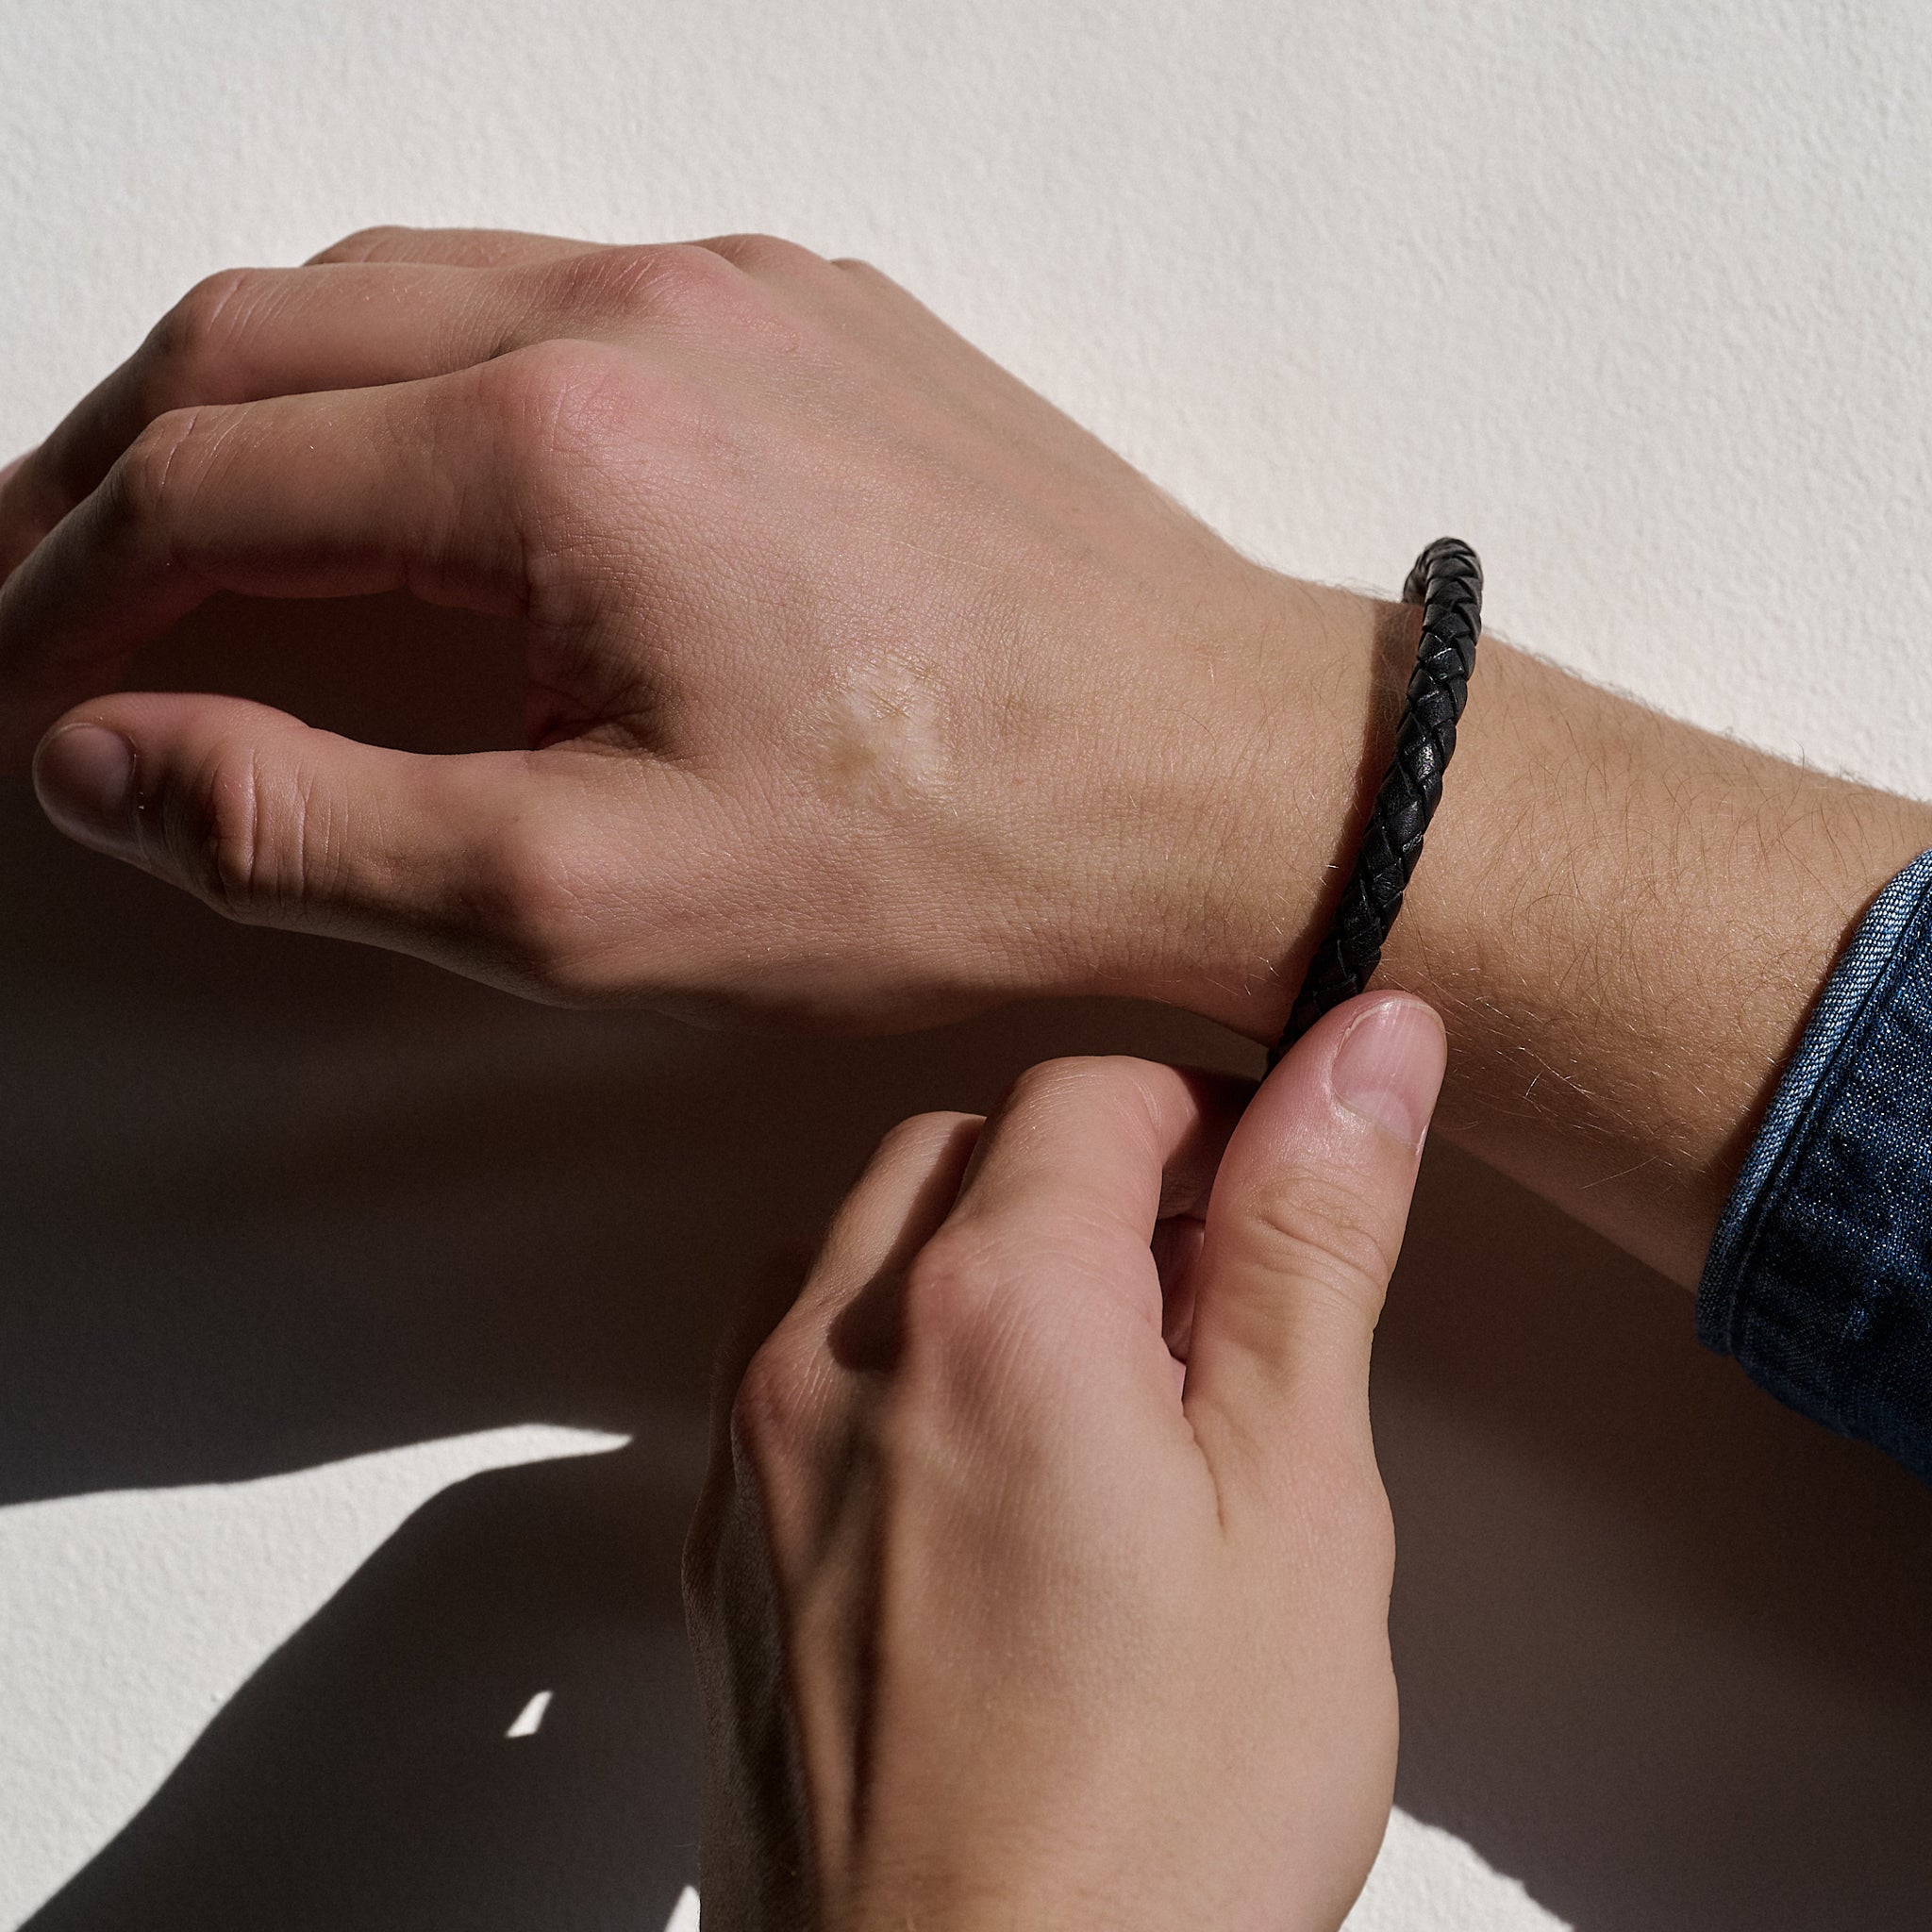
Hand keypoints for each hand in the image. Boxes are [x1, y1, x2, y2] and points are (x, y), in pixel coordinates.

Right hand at [0, 225, 1369, 1030]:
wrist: (1225, 777)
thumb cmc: (957, 853)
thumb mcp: (600, 895)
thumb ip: (315, 827)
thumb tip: (106, 762)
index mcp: (553, 446)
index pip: (201, 479)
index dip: (61, 585)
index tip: (22, 678)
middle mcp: (635, 312)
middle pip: (267, 340)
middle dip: (121, 463)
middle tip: (57, 586)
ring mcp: (741, 296)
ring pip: (405, 293)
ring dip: (272, 404)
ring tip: (209, 531)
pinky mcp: (825, 321)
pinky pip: (566, 298)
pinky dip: (439, 376)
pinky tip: (442, 479)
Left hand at [683, 992, 1446, 1930]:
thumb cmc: (1157, 1823)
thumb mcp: (1298, 1502)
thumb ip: (1313, 1243)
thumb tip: (1366, 1051)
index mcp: (990, 1311)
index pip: (1090, 1095)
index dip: (1201, 1116)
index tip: (1268, 1179)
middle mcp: (836, 1353)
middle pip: (964, 1150)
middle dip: (1092, 1177)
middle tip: (1204, 1293)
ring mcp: (756, 1453)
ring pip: (861, 1241)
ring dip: (974, 1252)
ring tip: (1094, 1375)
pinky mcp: (725, 1548)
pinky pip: (789, 1364)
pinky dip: (887, 1351)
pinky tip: (976, 1463)